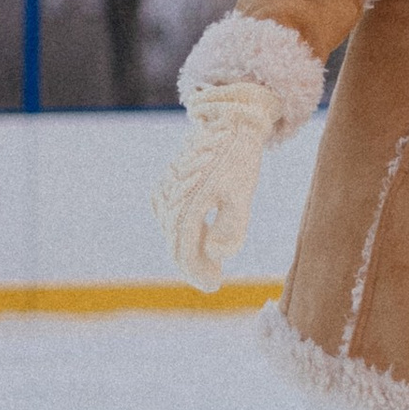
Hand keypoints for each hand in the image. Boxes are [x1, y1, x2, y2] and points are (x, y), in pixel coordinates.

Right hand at [153, 80, 277, 293]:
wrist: (229, 122)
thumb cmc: (239, 159)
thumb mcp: (242, 193)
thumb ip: (230, 225)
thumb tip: (217, 253)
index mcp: (187, 204)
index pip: (185, 250)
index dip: (197, 272)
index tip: (213, 286)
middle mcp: (171, 200)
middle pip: (177, 243)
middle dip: (194, 264)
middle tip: (212, 280)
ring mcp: (166, 191)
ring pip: (173, 230)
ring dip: (188, 248)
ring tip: (207, 263)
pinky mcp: (167, 184)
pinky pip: (170, 216)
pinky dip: (182, 230)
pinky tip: (197, 236)